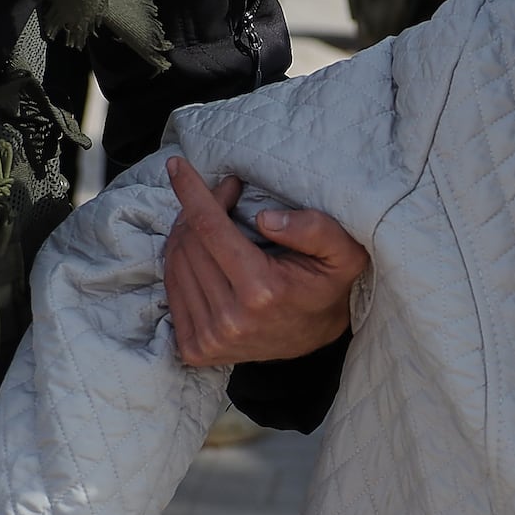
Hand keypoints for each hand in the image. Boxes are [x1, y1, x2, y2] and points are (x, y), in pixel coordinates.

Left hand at [160, 156, 369, 367]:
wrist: (315, 339)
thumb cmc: (326, 286)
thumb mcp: (343, 253)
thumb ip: (315, 229)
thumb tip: (264, 218)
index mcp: (261, 291)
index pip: (210, 229)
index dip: (191, 192)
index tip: (177, 165)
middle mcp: (230, 318)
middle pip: (190, 242)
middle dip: (198, 208)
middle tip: (223, 193)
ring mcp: (209, 338)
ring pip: (176, 264)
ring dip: (187, 232)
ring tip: (212, 220)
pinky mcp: (195, 349)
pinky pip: (171, 291)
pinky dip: (180, 263)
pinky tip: (201, 253)